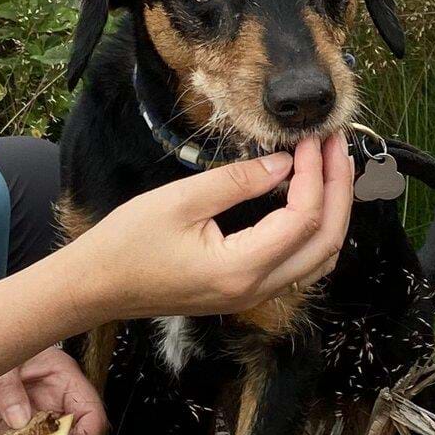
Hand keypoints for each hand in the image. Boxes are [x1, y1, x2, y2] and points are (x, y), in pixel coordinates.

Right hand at [69, 134, 354, 321]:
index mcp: (240, 269)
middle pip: (325, 242)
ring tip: (330, 166)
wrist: (95, 287)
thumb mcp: (180, 200)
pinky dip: (314, 230)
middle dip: (339, 189)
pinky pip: (299, 265)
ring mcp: (252, 295)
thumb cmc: (126, 244)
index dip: (316, 174)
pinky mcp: (245, 290)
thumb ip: (237, 180)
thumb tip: (284, 163)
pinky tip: (308, 198)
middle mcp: (255, 289)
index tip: (312, 139)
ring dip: (332, 211)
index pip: (304, 218)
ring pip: (318, 258)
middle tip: (335, 145)